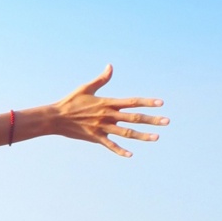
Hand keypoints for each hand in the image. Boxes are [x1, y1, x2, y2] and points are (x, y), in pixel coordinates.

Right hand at [36, 65, 167, 157]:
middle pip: (134, 118)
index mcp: (107, 103)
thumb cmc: (70, 101)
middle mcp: (107, 116)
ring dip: (142, 135)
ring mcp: (102, 128)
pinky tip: (130, 154)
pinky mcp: (95, 138)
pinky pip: (110, 145)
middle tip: (167, 121)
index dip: (147, 102)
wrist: (54, 118)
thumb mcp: (85, 88)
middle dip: (151, 119)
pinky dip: (120, 150)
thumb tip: (110, 66)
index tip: (161, 103)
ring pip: (126, 133)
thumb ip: (101, 79)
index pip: (132, 102)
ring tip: (156, 137)